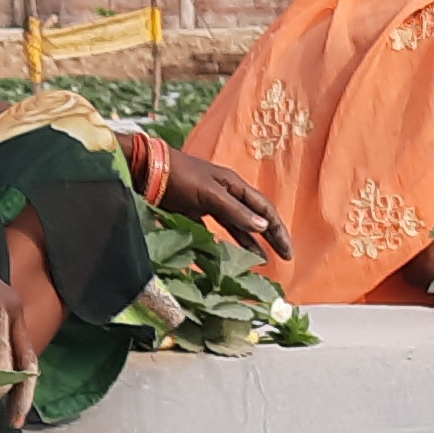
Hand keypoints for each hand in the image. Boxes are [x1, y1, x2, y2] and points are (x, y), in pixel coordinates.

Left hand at [159, 146, 289, 261]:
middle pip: (255, 217)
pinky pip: (218, 229)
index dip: (278, 230)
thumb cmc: (180, 177)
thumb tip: (263, 227)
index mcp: (234, 185)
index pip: (264, 209)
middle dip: (271, 237)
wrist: (147, 170)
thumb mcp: (210, 194)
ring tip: (262, 261)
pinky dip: (227, 241)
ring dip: (251, 242)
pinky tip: (232, 254)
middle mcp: (227, 194)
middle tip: (284, 257)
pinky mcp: (196, 211)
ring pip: (238, 225)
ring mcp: (212, 202)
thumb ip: (235, 211)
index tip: (287, 251)